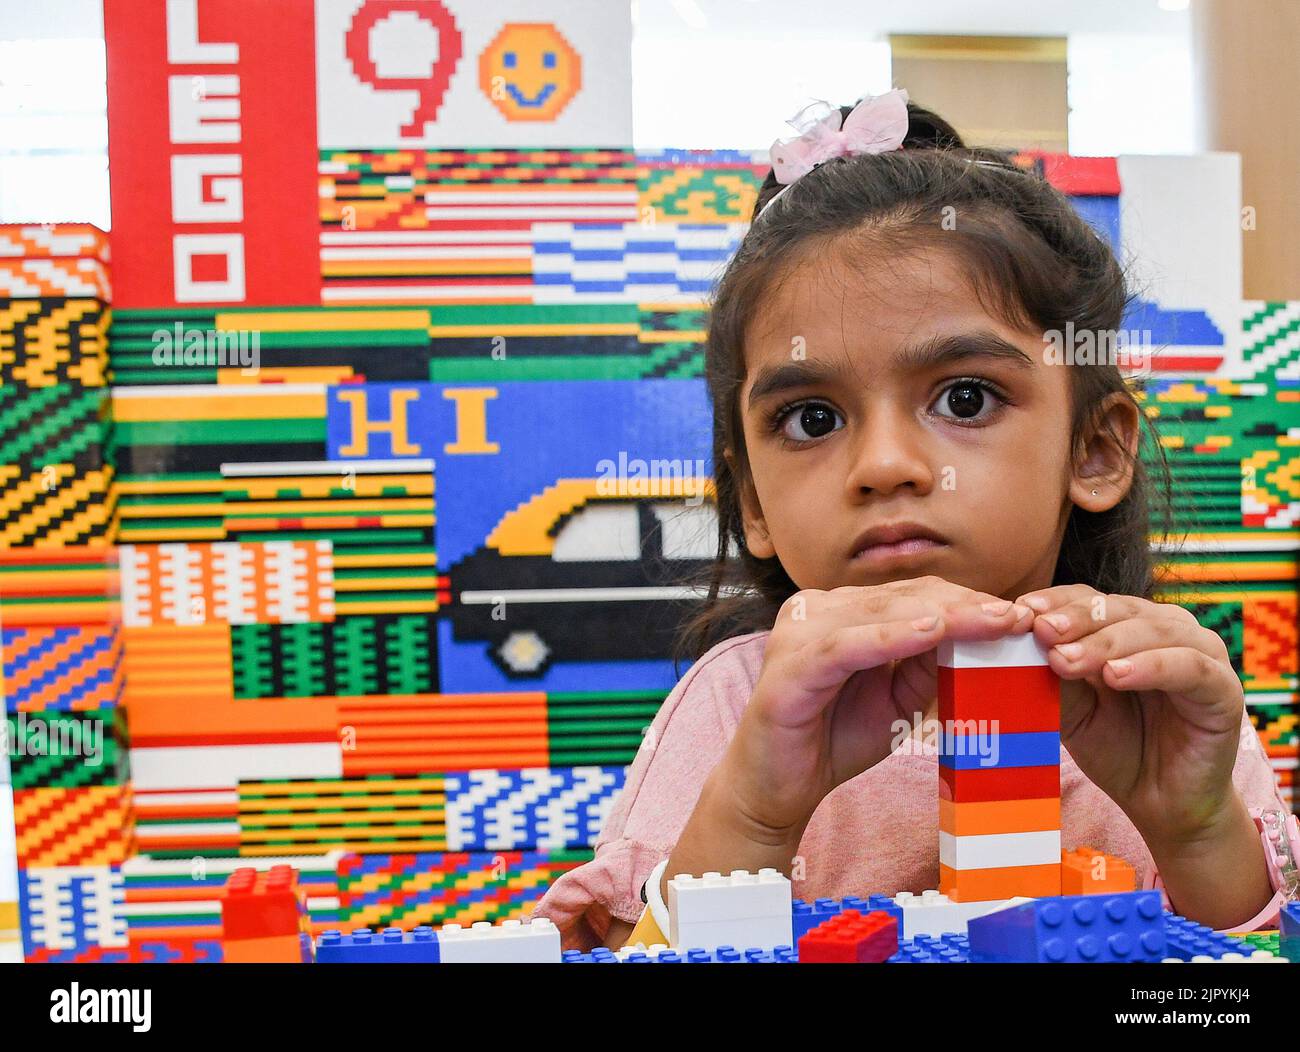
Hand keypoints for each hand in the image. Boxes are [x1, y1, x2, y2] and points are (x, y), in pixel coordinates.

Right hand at [722, 576, 1033, 839]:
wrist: (776, 788)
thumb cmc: (832, 739)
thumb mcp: (896, 700)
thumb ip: (927, 667)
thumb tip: (977, 637)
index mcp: (839, 611)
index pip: (911, 594)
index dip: (965, 600)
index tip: (1016, 614)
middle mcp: (816, 610)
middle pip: (901, 596)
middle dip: (963, 605)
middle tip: (1015, 616)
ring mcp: (799, 634)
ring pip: (880, 612)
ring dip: (942, 616)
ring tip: (990, 621)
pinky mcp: (790, 667)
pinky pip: (847, 645)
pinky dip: (891, 637)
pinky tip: (932, 632)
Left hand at [1015, 584, 1244, 850]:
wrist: (1160, 803)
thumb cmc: (1115, 748)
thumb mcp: (1073, 710)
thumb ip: (1056, 676)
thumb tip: (1021, 642)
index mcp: (1128, 626)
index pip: (1089, 598)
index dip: (1056, 602)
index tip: (1020, 611)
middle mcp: (1165, 630)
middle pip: (1118, 608)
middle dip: (1076, 619)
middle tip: (1042, 632)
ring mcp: (1199, 654)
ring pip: (1152, 631)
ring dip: (1106, 643)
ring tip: (1068, 659)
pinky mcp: (1224, 687)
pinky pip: (1188, 667)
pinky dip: (1150, 666)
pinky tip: (1116, 675)